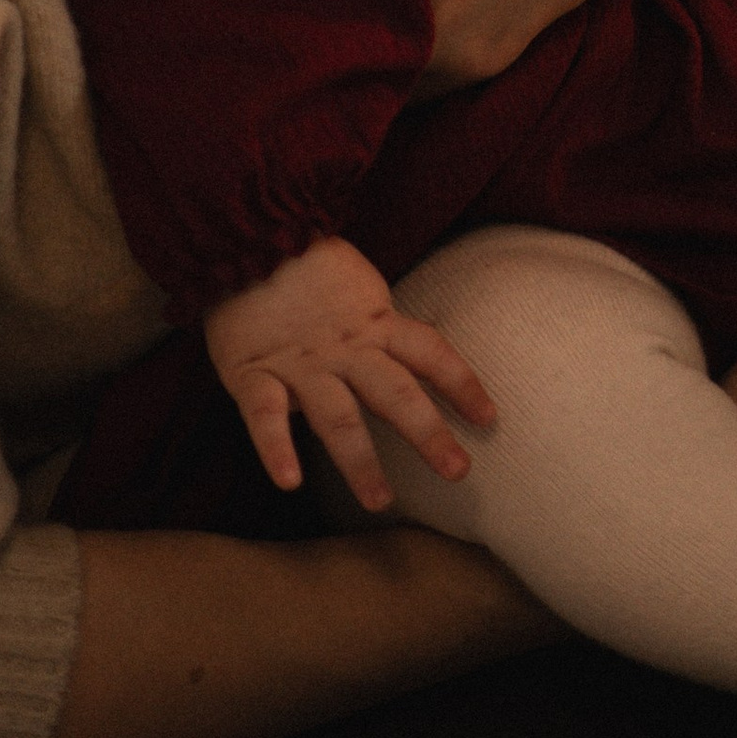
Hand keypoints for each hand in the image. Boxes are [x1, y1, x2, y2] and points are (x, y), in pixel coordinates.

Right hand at [205, 237, 497, 515]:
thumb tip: (412, 371)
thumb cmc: (310, 272)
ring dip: (359, 461)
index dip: (462, 383)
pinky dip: (277, 449)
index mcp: (375, 322)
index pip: (431, 353)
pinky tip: (290, 482)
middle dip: (428, 434)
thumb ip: (381, 333)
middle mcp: (345, 347)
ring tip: (379, 501)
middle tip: (459, 473)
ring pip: (337, 417)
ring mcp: (300, 362)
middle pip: (395, 393)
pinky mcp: (252, 372)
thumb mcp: (361, 293)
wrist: (246, 236)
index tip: (489, 419)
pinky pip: (265, 415)